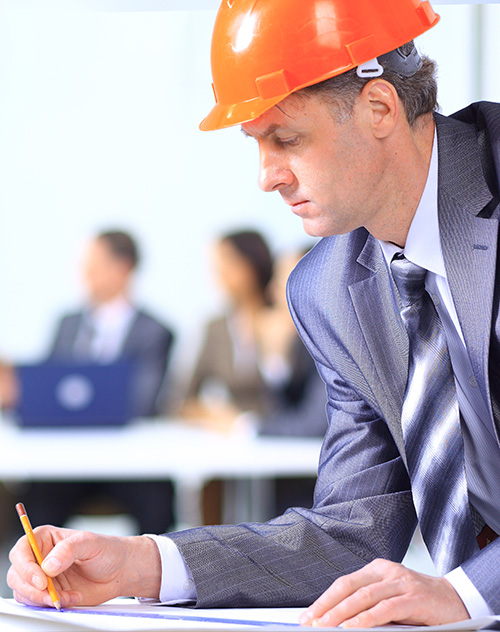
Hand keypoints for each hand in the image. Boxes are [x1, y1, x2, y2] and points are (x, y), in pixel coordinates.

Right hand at [7, 527, 160, 607]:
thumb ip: (69, 549)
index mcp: (46, 538)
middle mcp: (40, 557)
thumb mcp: (91, 543)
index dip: (26, 566)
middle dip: (31, 588)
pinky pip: (37, 604)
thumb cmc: (107, 550)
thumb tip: (48, 565)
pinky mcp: (49, 593)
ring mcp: (43, 577)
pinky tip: (71, 598)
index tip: (40, 580)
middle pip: (17, 574)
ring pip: (23, 592)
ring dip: (42, 599)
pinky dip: (51, 605)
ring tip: (67, 596)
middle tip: (51, 594)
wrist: (119, 570)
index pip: (22, 550)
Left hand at [298, 559, 469, 627]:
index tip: (308, 616)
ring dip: (341, 614)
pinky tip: (353, 627)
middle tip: (310, 623)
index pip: (344, 583)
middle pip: (349, 587)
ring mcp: (401, 582)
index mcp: (377, 569)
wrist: (457, 601)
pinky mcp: (414, 597)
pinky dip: (366, 619)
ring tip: (325, 627)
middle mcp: (387, 571)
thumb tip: (338, 622)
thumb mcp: (390, 599)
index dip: (324, 599)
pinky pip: (385, 608)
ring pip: (363, 596)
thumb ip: (368, 605)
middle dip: (327, 607)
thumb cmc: (420, 603)